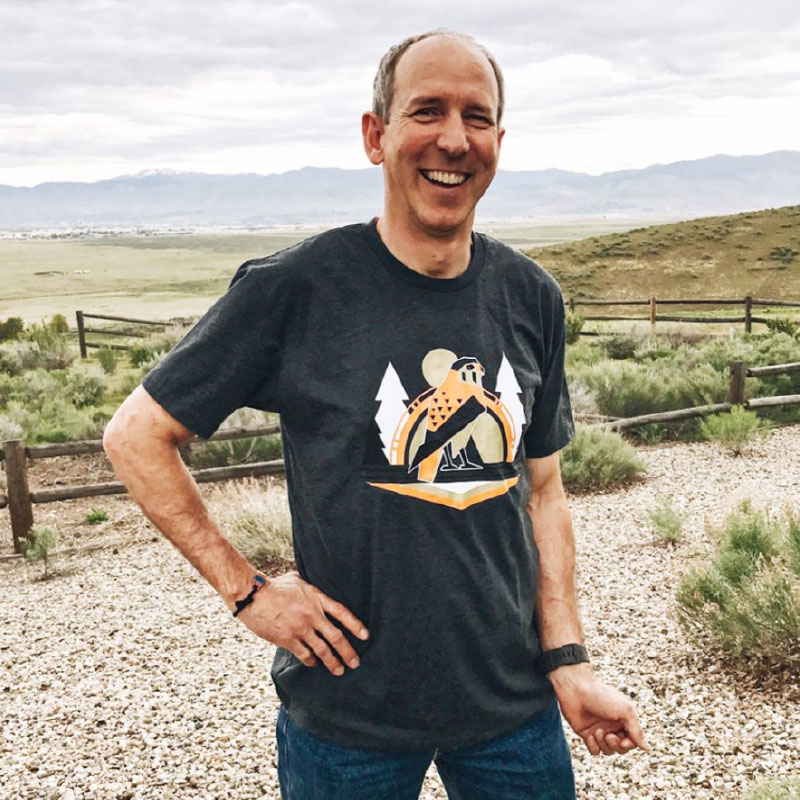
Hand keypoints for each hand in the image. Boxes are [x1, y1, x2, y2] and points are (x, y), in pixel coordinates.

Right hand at [238, 571, 368, 676]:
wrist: (253, 597)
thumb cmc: (274, 586)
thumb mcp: (297, 579)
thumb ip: (310, 586)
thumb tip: (316, 583)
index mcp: (316, 598)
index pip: (341, 612)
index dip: (355, 624)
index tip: (365, 635)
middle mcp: (312, 615)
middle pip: (336, 637)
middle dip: (347, 652)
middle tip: (355, 663)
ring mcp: (300, 629)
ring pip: (322, 650)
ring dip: (332, 662)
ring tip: (339, 670)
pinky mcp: (288, 639)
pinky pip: (304, 654)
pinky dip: (311, 661)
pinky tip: (315, 664)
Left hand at [548, 663, 649, 755]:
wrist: (575, 689)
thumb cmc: (600, 695)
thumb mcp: (624, 710)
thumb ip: (636, 730)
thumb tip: (647, 748)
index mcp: (624, 719)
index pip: (633, 740)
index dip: (630, 744)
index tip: (624, 741)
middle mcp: (613, 726)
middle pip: (621, 748)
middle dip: (616, 745)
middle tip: (609, 735)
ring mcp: (600, 731)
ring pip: (608, 751)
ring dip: (604, 745)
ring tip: (597, 731)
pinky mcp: (587, 734)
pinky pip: (594, 751)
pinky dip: (593, 746)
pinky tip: (589, 735)